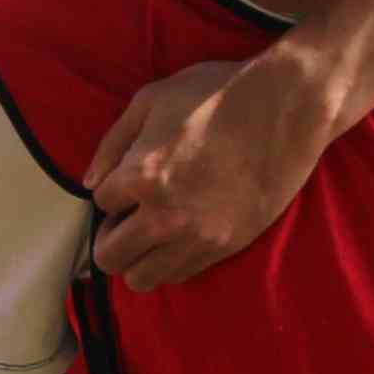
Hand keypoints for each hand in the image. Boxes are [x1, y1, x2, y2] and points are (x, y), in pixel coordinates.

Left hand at [87, 57, 340, 291]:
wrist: (284, 110)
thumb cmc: (215, 95)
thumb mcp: (150, 100)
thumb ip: (112, 144)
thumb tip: (89, 184)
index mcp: (142, 176)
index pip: (101, 203)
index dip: (112, 190)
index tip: (128, 181)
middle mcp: (165, 217)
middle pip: (109, 255)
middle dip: (110, 235)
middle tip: (127, 216)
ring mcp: (197, 238)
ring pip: (141, 277)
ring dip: (136, 257)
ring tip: (150, 232)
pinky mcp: (224, 247)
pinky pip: (179, 275)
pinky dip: (168, 262)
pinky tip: (178, 236)